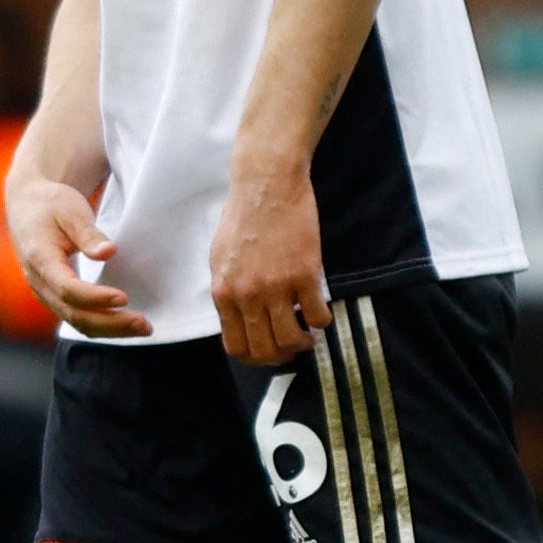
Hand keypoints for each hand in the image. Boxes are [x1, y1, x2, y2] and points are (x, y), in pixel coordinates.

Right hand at [11, 178, 145, 338]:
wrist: (27, 206)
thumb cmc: (50, 205)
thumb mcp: (71, 210)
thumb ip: (88, 233)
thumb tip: (109, 252)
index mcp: (40, 259)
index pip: (68, 289)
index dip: (96, 297)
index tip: (124, 298)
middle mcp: (39, 282)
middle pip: (74, 314)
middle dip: (110, 323)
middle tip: (145, 324)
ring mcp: (45, 292)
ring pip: (76, 321)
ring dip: (109, 329)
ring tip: (142, 327)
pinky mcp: (55, 295)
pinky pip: (76, 318)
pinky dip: (101, 324)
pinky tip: (124, 323)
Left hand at [207, 159, 330, 361]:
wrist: (266, 185)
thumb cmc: (242, 216)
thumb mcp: (220, 258)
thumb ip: (228, 291)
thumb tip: (237, 317)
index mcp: (224, 293)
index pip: (236, 346)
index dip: (254, 357)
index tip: (268, 351)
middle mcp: (247, 296)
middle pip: (264, 350)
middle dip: (280, 356)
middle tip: (291, 346)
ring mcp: (276, 287)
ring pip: (291, 340)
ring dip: (303, 342)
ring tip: (308, 333)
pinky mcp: (304, 275)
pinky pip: (318, 316)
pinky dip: (322, 321)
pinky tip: (321, 310)